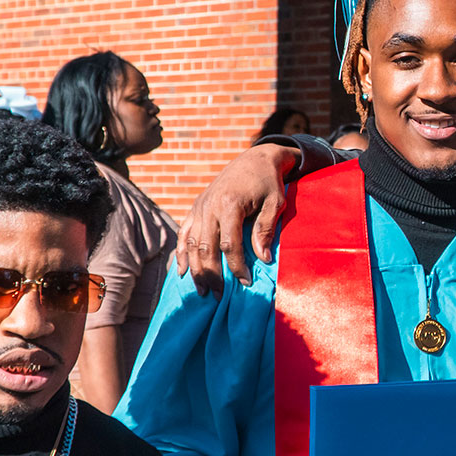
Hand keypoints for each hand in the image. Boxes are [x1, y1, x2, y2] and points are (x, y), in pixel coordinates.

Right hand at [174, 144, 297, 293]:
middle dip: (211, 275)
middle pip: (205, 248)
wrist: (254, 158)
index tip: (245, 283)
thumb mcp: (274, 203)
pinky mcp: (195, 208)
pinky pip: (184, 233)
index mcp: (230, 204)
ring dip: (195, 269)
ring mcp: (199, 207)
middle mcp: (209, 206)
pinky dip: (181, 253)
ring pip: (191, 243)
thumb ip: (265, 229)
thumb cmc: (268, 182)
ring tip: (201, 291)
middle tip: (218, 297)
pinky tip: (182, 271)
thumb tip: (263, 259)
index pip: (229, 244)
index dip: (236, 266)